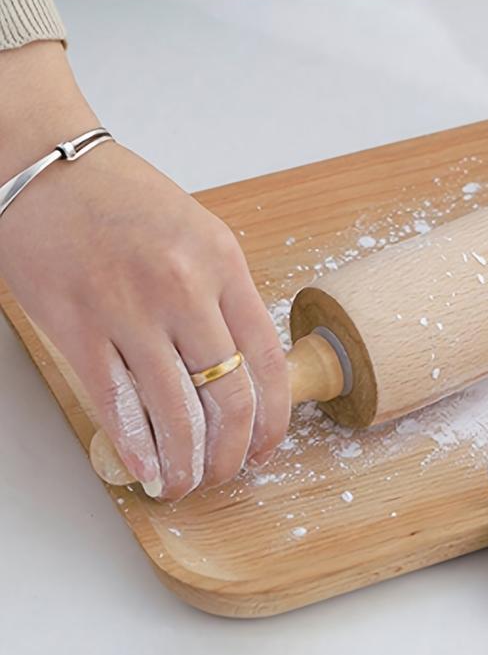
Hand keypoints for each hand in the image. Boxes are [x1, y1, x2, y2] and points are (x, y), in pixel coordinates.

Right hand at [0, 41, 289, 499]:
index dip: (274, 416)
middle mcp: (183, 288)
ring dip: (186, 461)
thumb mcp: (199, 235)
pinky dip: (136, 447)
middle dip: (234, 449)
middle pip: (228, 394)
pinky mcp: (77, 328)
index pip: (267, 357)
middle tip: (229, 472)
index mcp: (223, 262)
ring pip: (174, 410)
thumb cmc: (125, 202)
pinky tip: (146, 470)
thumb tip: (241, 370)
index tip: (271, 444)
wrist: (47, 171)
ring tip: (186, 483)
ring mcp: (129, 310)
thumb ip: (223, 297)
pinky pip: (115, 404)